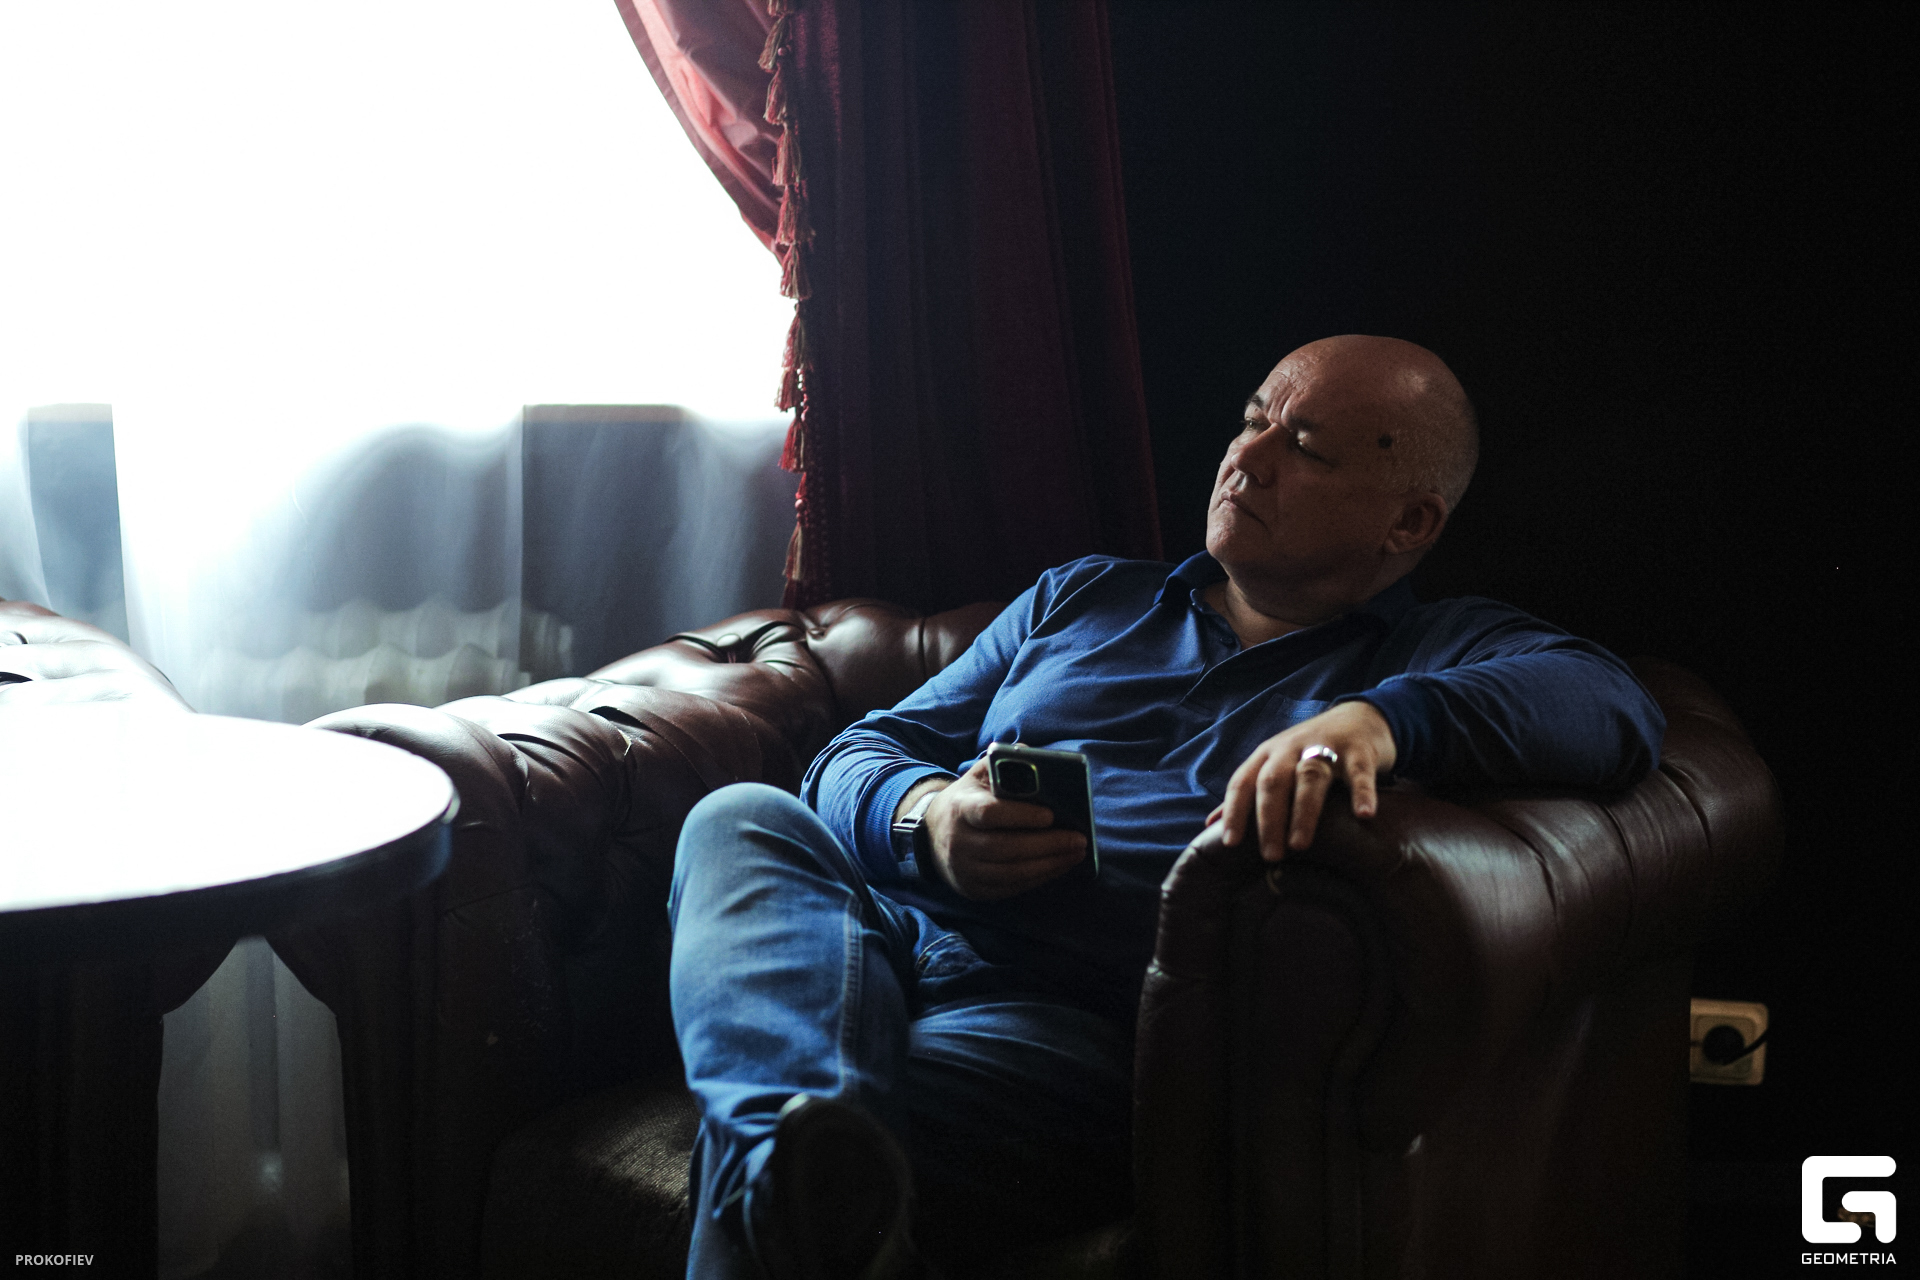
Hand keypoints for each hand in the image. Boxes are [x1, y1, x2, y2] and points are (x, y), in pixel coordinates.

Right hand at [919, 759, 1086, 899]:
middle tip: (1079, 839)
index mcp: (960, 808)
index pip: (989, 814)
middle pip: (1005, 848)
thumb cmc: (968, 800)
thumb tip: (1034, 756)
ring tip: (1076, 853)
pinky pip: (1010, 888)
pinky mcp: (973, 890)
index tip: (1051, 815)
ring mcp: (964, 869)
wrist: (934, 834)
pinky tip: (1059, 866)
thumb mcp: (978, 777)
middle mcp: (958, 842)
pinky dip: (1039, 878)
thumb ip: (1003, 764)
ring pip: (1011, 872)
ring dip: (1049, 864)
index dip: (1021, 815)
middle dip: (1047, 845)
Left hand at [1210, 701, 1395, 861]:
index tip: (1229, 843)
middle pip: (1273, 781)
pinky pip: (1359, 772)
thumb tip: (1211, 825)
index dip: (1234, 811)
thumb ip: (1247, 794)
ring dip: (1303, 811)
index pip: (1242, 781)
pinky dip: (1361, 793)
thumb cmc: (1310, 750)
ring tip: (1299, 845)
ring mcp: (1326, 746)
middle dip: (1268, 818)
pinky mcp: (1358, 750)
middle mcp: (1291, 748)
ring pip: (1310, 776)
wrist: (1359, 717)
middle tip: (1270, 855)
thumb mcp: (1276, 765)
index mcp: (1268, 754)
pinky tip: (1364, 816)